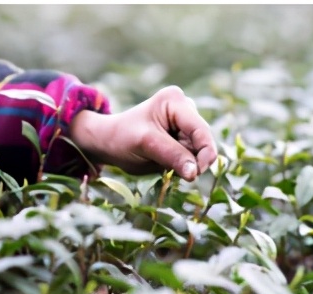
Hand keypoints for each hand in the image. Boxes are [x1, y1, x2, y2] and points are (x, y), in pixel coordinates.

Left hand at [71, 86, 216, 181]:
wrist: (108, 141)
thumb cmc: (121, 138)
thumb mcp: (145, 145)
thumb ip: (172, 156)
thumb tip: (195, 173)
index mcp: (175, 101)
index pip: (200, 129)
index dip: (205, 152)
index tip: (197, 173)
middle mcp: (185, 107)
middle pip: (203, 140)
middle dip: (193, 158)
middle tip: (175, 171)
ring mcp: (186, 121)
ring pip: (199, 149)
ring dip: (187, 161)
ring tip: (163, 162)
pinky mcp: (184, 134)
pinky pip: (193, 153)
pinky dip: (184, 162)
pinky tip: (167, 161)